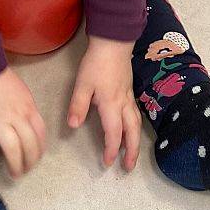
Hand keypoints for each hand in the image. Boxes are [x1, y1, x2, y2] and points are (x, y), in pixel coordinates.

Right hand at [0, 66, 46, 179]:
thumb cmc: (0, 78)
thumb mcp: (21, 91)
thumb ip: (26, 109)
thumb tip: (27, 126)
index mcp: (28, 108)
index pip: (40, 134)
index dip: (40, 150)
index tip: (36, 158)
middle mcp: (16, 117)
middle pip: (29, 145)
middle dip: (29, 162)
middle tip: (25, 170)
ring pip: (12, 149)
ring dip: (15, 165)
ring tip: (14, 174)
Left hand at [66, 35, 140, 171]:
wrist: (114, 42)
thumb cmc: (97, 62)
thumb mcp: (83, 83)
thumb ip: (78, 105)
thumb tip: (73, 126)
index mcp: (111, 105)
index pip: (114, 133)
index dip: (111, 150)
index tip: (107, 163)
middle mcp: (123, 104)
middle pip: (132, 133)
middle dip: (131, 152)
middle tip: (129, 168)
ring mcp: (129, 96)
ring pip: (136, 124)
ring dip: (135, 141)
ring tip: (131, 152)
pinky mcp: (130, 90)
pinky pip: (136, 114)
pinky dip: (135, 127)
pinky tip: (130, 128)